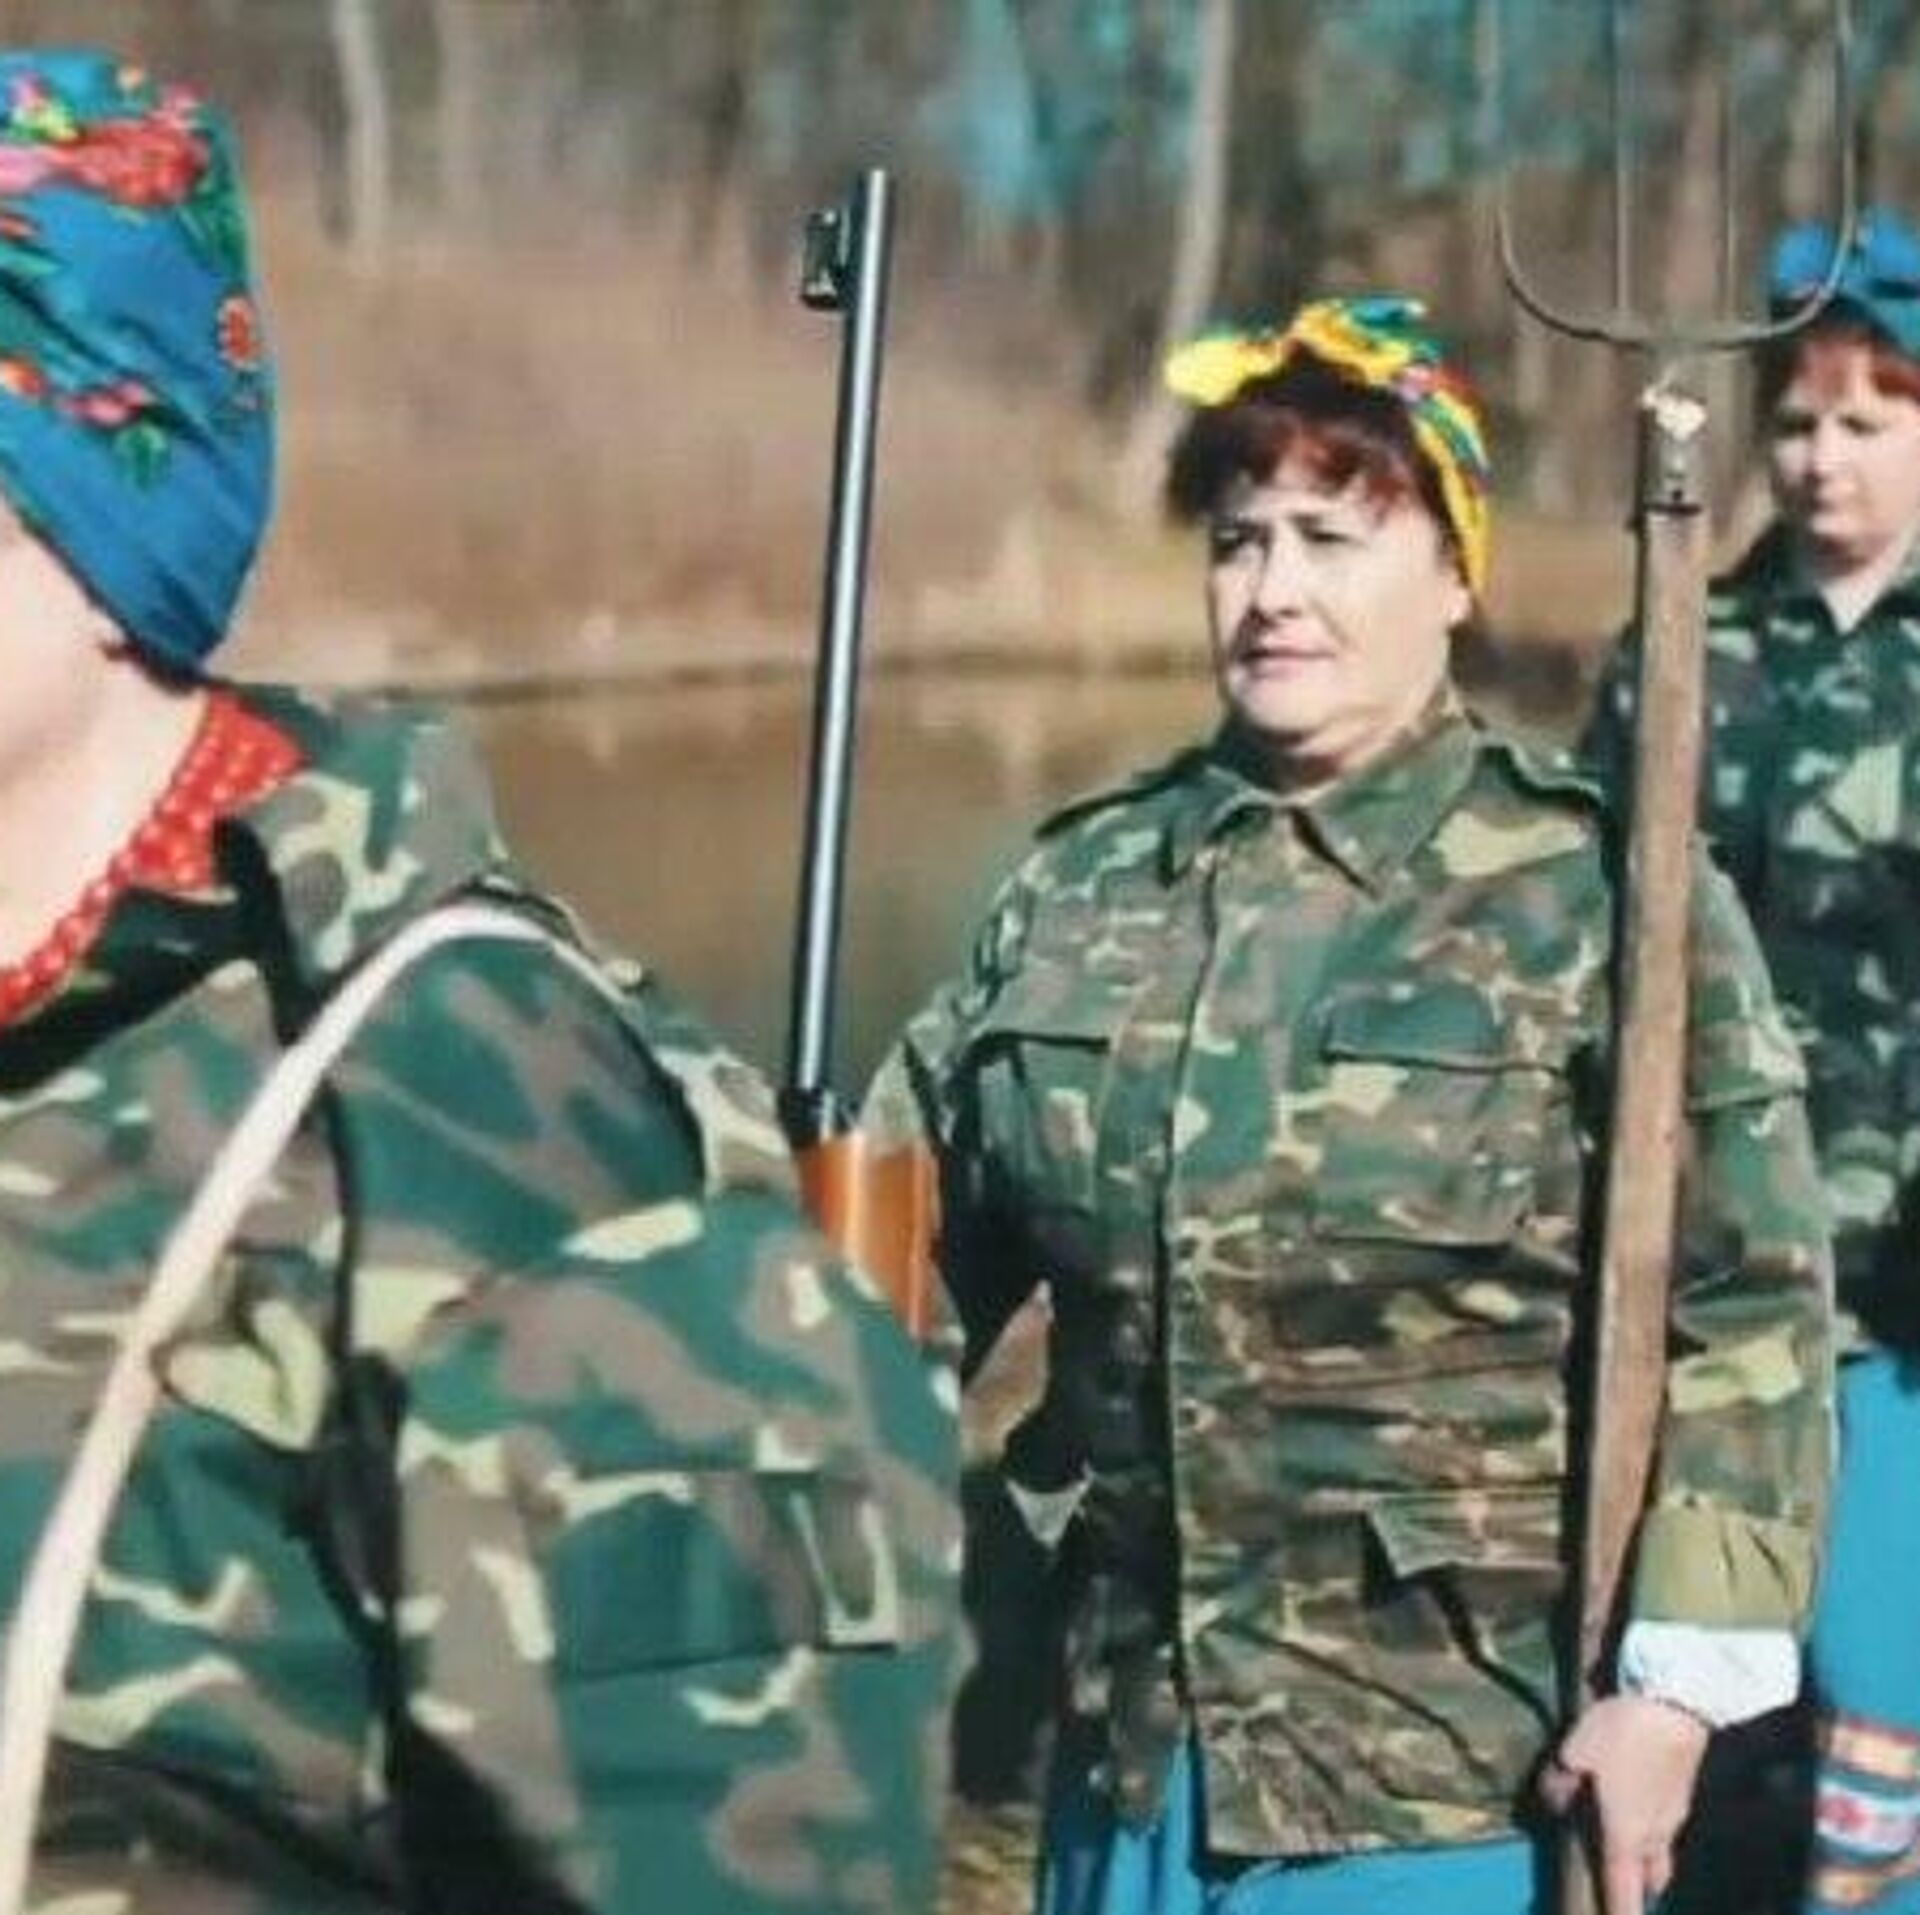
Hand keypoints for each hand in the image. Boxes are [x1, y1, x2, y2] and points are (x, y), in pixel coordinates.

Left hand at [1540, 1695, 1709, 1913]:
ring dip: (1641, 1853)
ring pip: (1659, 1852)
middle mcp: (1655, 1837)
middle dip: (1632, 1885)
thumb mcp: (1572, 1754)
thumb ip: (1557, 1787)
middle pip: (1648, 1880)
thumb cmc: (1622, 1735)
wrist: (1677, 1702)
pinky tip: (1632, 1797)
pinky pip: (1665, 1825)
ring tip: (1617, 1834)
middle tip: (1611, 1876)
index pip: (1624, 1898)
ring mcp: (1675, 1816)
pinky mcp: (1682, 1793)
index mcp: (1625, 1837)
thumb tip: (1553, 1804)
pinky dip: (1649, 1824)